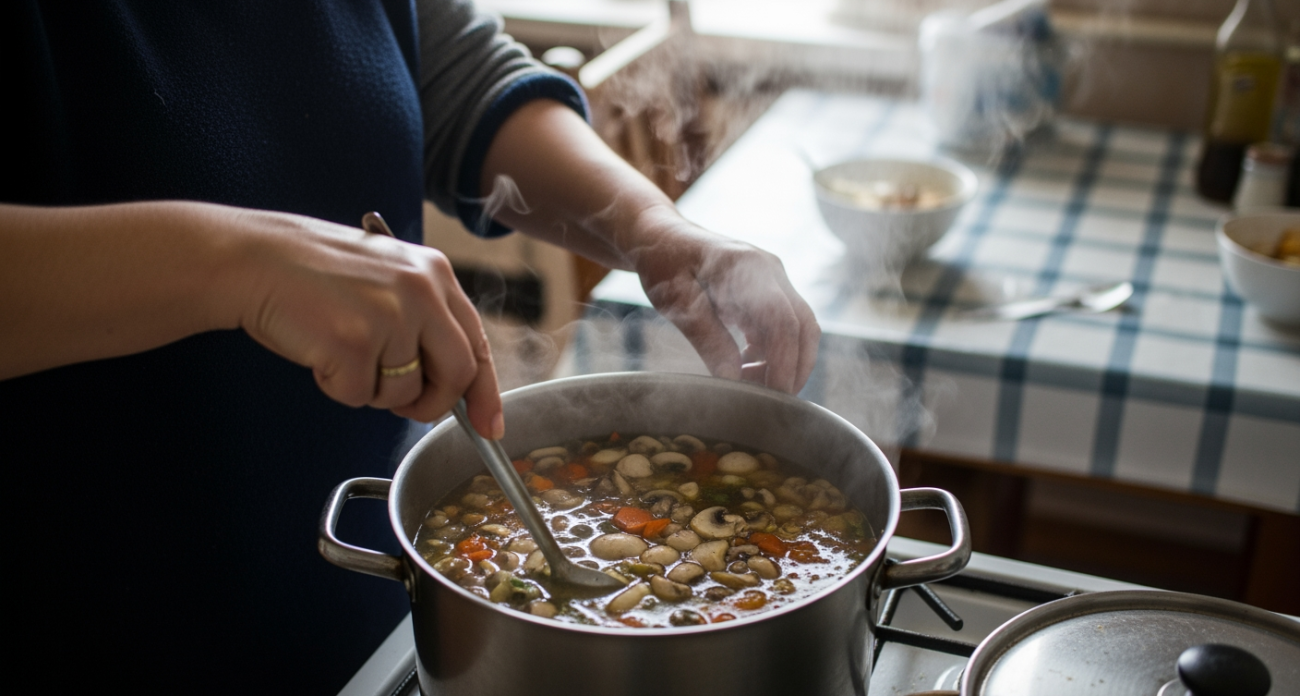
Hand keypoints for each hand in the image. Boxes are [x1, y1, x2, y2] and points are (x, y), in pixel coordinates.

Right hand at [229, 208, 502, 435]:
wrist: (251, 258)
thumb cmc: (312, 272)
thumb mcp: (387, 276)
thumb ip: (424, 318)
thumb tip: (454, 380)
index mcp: (435, 273)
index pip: (478, 343)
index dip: (486, 392)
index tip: (490, 425)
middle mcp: (421, 292)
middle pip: (456, 376)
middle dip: (433, 404)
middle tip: (405, 406)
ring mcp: (390, 318)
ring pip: (404, 393)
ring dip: (372, 388)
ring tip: (341, 348)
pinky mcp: (353, 344)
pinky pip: (360, 396)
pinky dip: (337, 386)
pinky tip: (319, 351)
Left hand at [631, 211, 819, 393]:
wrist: (659, 235)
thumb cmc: (662, 262)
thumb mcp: (676, 301)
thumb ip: (707, 338)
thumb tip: (733, 381)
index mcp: (748, 266)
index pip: (783, 320)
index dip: (784, 362)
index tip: (774, 396)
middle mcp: (770, 270)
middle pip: (804, 325)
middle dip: (796, 369)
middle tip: (774, 403)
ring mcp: (773, 279)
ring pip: (800, 328)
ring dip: (786, 362)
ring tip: (754, 387)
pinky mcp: (768, 291)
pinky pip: (783, 327)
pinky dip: (773, 353)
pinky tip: (746, 368)